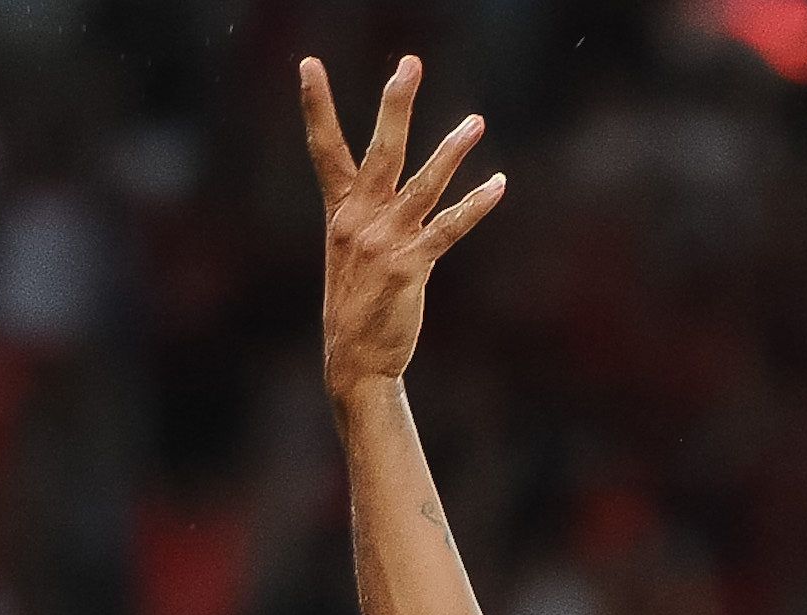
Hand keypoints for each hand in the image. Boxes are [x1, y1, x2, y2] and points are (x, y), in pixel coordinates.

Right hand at [299, 55, 505, 402]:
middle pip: (379, 150)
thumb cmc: (356, 305)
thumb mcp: (349, 252)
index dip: (316, 105)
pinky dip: (475, 205)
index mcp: (340, 212)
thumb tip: (395, 189)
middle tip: (410, 63)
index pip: (324, 149)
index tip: (309, 64)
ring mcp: (384, 242)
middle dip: (395, 104)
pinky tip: (497, 183)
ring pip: (423, 184)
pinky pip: (448, 228)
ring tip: (476, 121)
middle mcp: (358, 220)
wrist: (354, 360)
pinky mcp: (410, 267)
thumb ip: (367, 216)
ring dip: (452, 150)